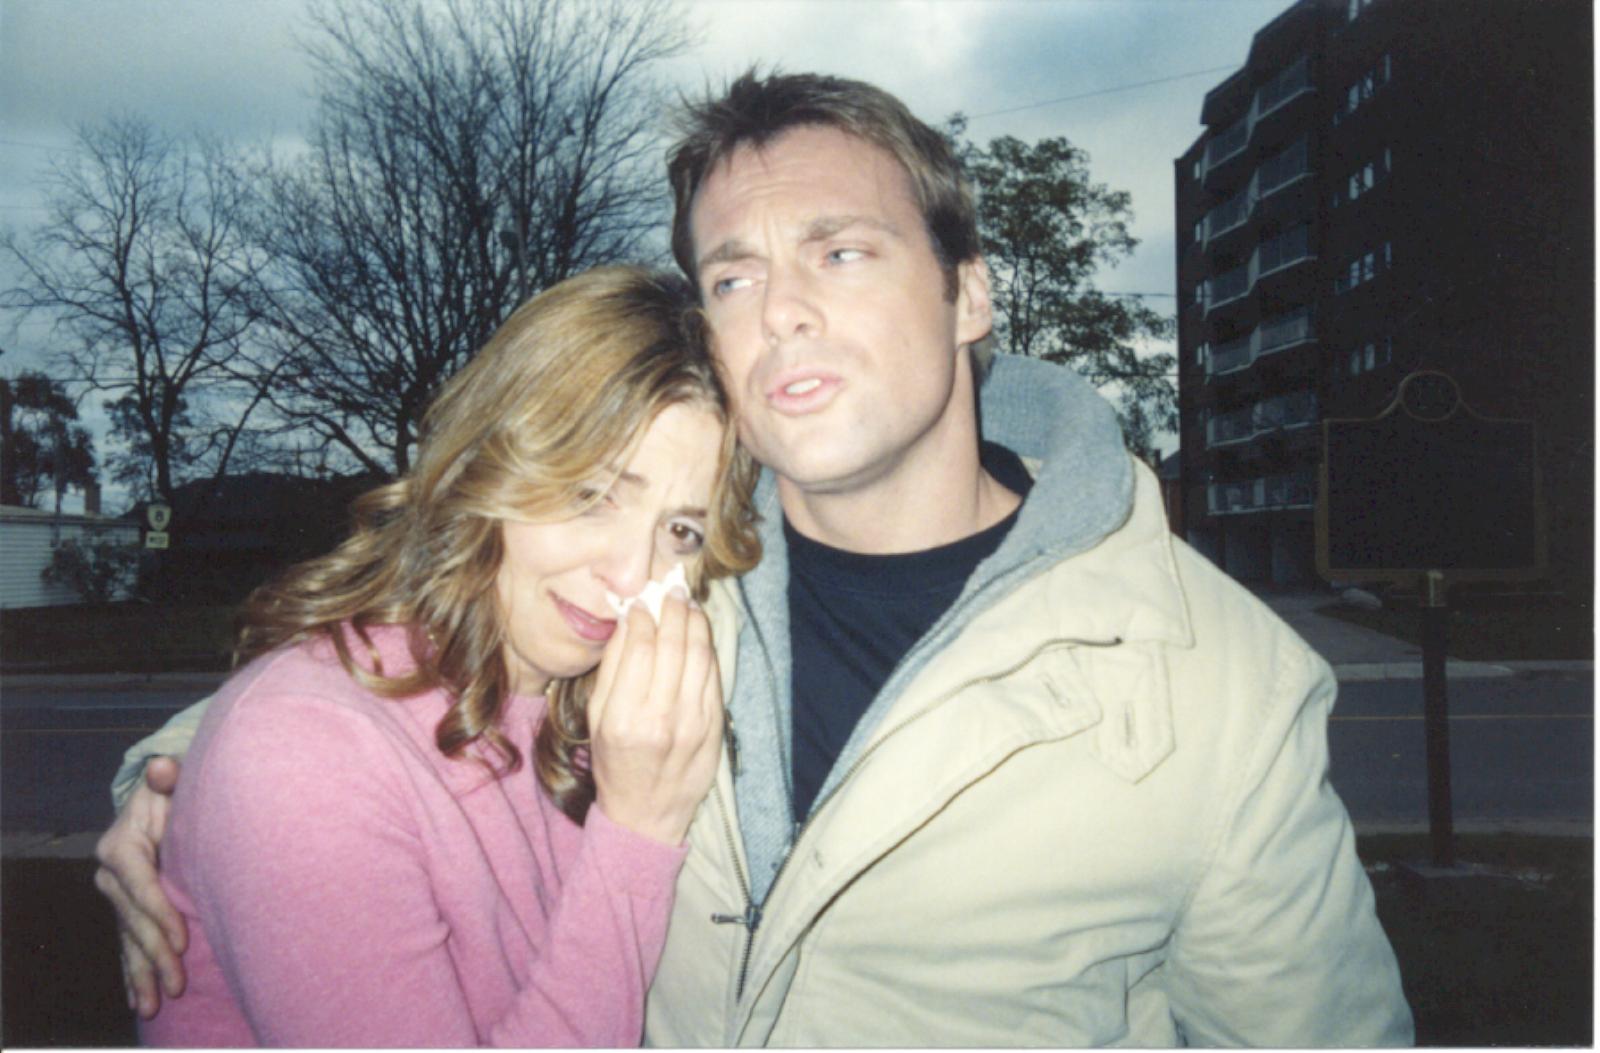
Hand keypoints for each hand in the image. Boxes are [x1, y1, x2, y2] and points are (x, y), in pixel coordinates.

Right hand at [94, 755, 187, 1018]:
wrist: (163, 799)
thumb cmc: (176, 792)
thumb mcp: (174, 782)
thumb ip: (169, 777)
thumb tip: (162, 767)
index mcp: (121, 845)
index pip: (141, 885)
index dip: (161, 912)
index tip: (184, 938)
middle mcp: (111, 875)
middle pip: (135, 920)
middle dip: (157, 954)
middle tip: (179, 983)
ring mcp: (116, 895)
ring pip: (128, 940)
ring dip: (142, 974)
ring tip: (156, 1004)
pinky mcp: (125, 910)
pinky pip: (128, 945)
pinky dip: (135, 972)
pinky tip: (141, 999)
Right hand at [587, 587, 722, 844]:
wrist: (646, 813)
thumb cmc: (615, 763)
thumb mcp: (596, 719)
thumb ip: (613, 670)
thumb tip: (630, 622)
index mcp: (624, 717)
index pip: (641, 648)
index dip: (644, 617)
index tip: (642, 602)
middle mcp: (661, 719)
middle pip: (674, 646)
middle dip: (673, 610)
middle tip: (671, 590)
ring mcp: (694, 724)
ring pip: (700, 656)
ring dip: (695, 623)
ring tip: (688, 605)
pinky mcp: (715, 728)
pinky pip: (714, 677)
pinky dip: (707, 649)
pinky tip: (699, 634)